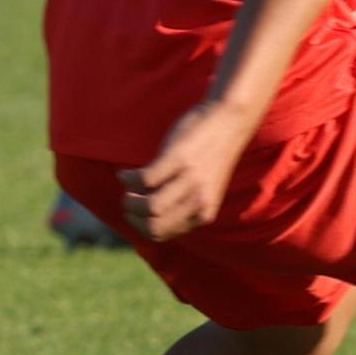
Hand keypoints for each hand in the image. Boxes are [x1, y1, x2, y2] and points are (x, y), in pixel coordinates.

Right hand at [119, 100, 254, 242]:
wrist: (229, 120)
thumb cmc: (210, 155)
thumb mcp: (202, 189)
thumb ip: (183, 205)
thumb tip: (145, 215)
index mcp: (204, 212)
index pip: (163, 234)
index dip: (141, 227)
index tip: (134, 213)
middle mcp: (199, 200)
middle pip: (154, 226)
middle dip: (133, 217)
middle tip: (128, 200)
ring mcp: (190, 180)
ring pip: (149, 206)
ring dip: (129, 199)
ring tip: (127, 187)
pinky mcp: (179, 159)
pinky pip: (144, 179)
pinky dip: (128, 178)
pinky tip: (126, 173)